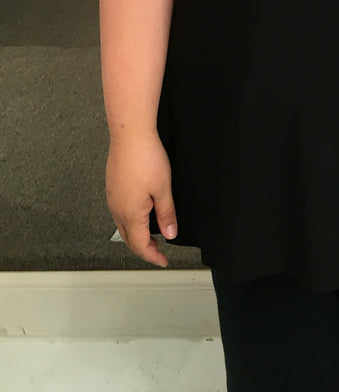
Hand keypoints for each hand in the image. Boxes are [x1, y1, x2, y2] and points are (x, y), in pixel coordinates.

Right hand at [106, 132, 177, 266]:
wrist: (130, 134)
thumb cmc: (145, 158)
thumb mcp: (163, 189)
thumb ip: (166, 214)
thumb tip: (169, 233)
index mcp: (130, 213)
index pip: (140, 245)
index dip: (152, 256)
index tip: (163, 261)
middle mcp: (117, 209)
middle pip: (128, 239)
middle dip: (143, 248)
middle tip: (158, 251)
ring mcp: (112, 198)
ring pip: (122, 226)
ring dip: (136, 235)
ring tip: (151, 234)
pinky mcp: (112, 187)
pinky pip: (119, 212)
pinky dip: (130, 221)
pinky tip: (139, 214)